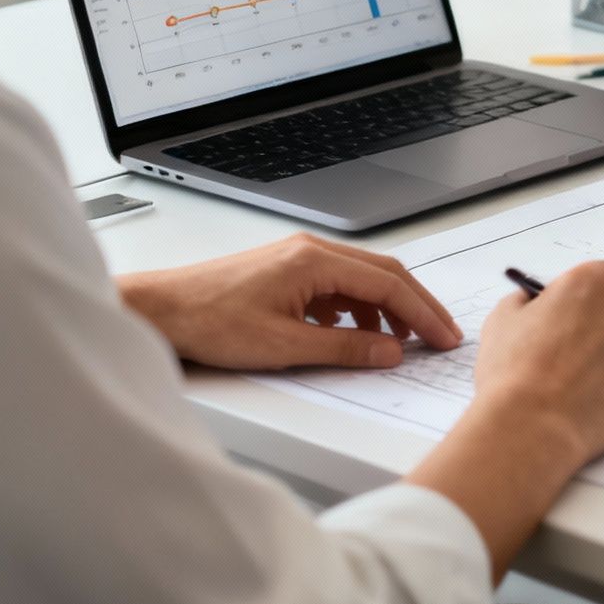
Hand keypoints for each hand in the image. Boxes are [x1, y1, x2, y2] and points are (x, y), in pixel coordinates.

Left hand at [118, 233, 463, 368]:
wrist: (160, 309)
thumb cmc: (208, 320)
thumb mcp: (284, 345)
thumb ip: (344, 347)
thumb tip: (390, 351)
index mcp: (314, 261)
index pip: (388, 284)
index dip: (423, 313)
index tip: (443, 337)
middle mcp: (311, 251)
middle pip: (383, 274)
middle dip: (416, 306)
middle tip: (441, 336)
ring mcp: (298, 259)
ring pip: (362, 280)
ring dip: (387, 309)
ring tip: (400, 342)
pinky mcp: (286, 272)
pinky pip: (338, 286)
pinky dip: (358, 308)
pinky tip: (355, 332)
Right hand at [469, 260, 603, 471]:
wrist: (532, 427)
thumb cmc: (512, 374)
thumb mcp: (502, 321)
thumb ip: (525, 302)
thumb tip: (533, 302)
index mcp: (591, 283)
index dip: (590, 297)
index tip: (578, 313)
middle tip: (578, 353)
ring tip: (584, 384)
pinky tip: (597, 402)